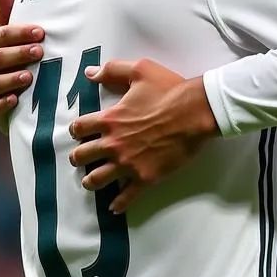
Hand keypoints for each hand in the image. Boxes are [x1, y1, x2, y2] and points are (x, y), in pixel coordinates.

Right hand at [0, 0, 43, 133]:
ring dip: (10, 79)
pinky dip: (3, 103)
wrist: (7, 93)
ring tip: (29, 75)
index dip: (17, 33)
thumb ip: (6, 9)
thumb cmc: (7, 56)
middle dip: (16, 53)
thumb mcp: (4, 33)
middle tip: (40, 50)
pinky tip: (16, 98)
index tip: (40, 31)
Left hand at [68, 60, 217, 212]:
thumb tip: (89, 73)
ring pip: (95, 180)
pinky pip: (126, 197)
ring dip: (91, 180)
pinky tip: (115, 206)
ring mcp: (128, 163)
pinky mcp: (145, 177)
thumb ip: (113, 70)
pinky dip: (118, 203)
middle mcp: (113, 144)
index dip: (78, 130)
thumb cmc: (171, 90)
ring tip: (94, 179)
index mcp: (109, 119)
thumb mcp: (141, 70)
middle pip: (81, 157)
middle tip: (85, 157)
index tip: (82, 131)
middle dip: (79, 157)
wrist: (197, 112)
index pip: (79, 129)